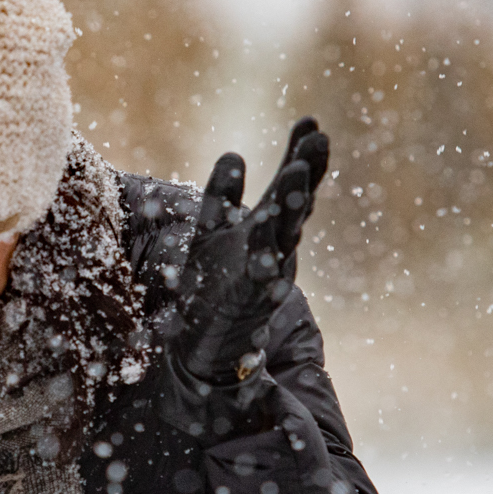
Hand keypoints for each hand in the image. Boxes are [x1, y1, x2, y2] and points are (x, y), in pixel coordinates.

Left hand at [175, 117, 328, 383]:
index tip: (310, 120)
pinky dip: (265, 260)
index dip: (298, 155)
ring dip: (292, 204)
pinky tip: (268, 244)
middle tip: (317, 136)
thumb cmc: (211, 285)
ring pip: (284, 235)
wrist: (204, 344)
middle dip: (305, 171)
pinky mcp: (248, 303)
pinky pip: (261, 278)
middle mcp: (273, 247)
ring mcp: (265, 274)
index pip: (287, 186)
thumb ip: (224, 196)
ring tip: (297, 172)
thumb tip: (234, 153)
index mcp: (265, 228)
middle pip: (294, 205)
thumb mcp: (212, 232)